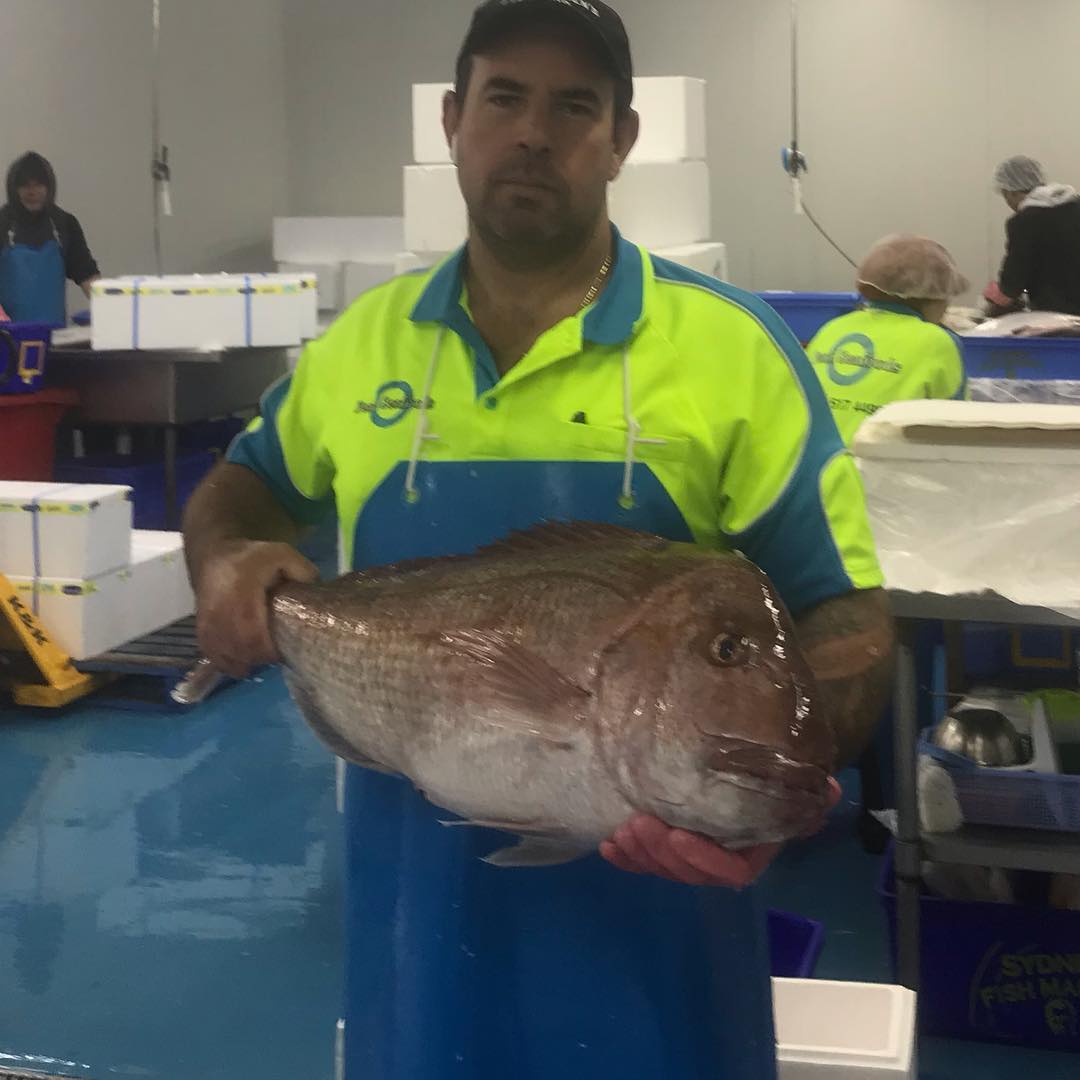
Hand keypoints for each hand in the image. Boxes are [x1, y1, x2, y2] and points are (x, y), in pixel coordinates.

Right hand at [194, 539, 317, 678]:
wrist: (212, 558)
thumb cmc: (252, 559)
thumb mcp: (281, 554)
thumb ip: (302, 570)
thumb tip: (317, 592)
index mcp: (241, 591)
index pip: (253, 632)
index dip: (270, 648)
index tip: (286, 647)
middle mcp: (220, 611)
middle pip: (243, 649)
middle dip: (263, 657)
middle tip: (278, 652)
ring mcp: (207, 624)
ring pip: (229, 658)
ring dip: (249, 661)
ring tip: (263, 653)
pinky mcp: (201, 633)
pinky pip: (217, 659)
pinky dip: (233, 664)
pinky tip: (246, 658)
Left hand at [600, 778, 841, 886]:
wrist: (749, 770)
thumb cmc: (769, 775)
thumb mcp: (790, 781)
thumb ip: (807, 790)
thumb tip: (826, 787)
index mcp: (752, 850)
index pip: (731, 871)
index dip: (703, 859)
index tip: (679, 836)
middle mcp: (721, 859)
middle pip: (690, 873)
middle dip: (661, 855)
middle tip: (638, 824)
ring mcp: (691, 856)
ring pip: (665, 869)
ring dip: (640, 856)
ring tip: (620, 832)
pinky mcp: (665, 848)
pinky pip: (645, 862)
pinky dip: (626, 858)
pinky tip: (608, 845)